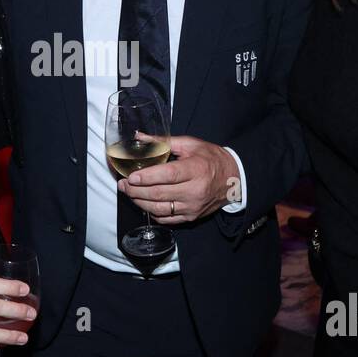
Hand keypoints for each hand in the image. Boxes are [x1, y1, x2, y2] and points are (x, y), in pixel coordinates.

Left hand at [120, 135, 238, 223]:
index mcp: (196, 170)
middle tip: (122, 185)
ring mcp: (192, 207)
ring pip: (160, 209)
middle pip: (159, 194)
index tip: (131, 177)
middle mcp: (194, 191)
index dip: (147, 177)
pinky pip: (166, 219)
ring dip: (140, 202)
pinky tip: (143, 204)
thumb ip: (164, 141)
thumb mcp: (191, 144)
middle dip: (136, 191)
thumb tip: (139, 137)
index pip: (167, 175)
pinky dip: (151, 212)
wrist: (234, 179)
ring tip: (129, 193)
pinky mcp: (191, 217)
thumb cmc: (211, 159)